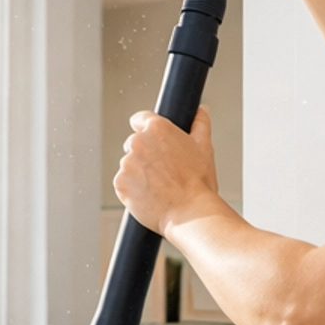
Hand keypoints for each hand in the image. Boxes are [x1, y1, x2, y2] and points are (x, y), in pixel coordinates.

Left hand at [115, 108, 220, 235]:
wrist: (190, 214)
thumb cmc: (199, 183)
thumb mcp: (204, 147)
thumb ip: (200, 124)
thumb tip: (201, 110)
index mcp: (157, 128)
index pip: (140, 118)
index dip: (146, 128)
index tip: (153, 141)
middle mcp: (138, 142)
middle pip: (134, 143)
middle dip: (145, 154)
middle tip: (164, 170)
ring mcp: (126, 163)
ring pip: (129, 164)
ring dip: (139, 172)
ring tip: (159, 186)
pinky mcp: (120, 184)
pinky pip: (124, 183)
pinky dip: (133, 189)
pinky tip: (150, 195)